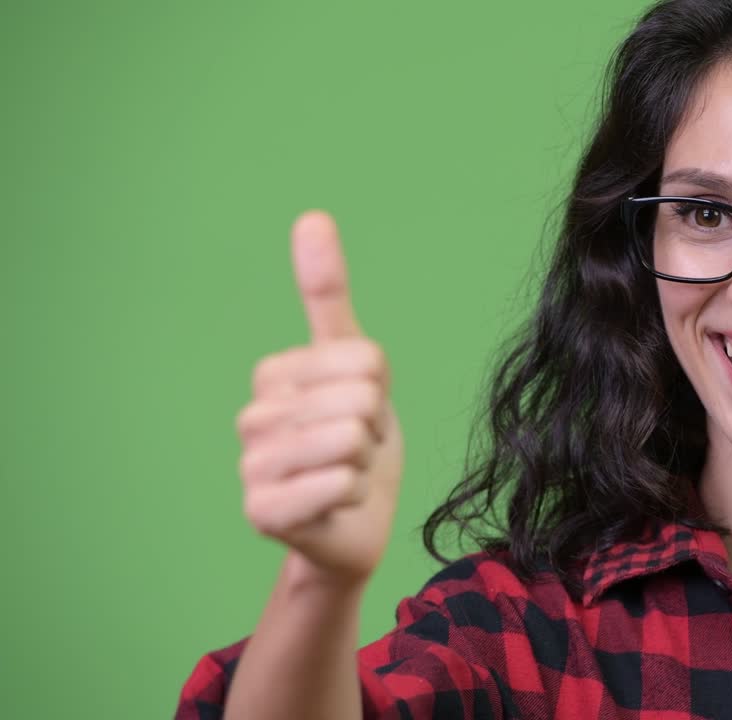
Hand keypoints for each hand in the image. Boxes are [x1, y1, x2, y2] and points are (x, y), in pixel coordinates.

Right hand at [235, 210, 403, 588]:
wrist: (354, 526)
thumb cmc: (359, 444)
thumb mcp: (359, 366)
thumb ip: (328, 295)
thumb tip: (311, 215)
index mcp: (274, 374)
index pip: (365, 358)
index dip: (380, 391)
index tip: (360, 413)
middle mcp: (253, 415)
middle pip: (359, 397)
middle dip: (374, 430)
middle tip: (356, 451)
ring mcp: (251, 465)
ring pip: (350, 439)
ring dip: (366, 463)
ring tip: (346, 474)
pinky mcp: (261, 511)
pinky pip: (340, 482)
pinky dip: (356, 494)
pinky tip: (335, 505)